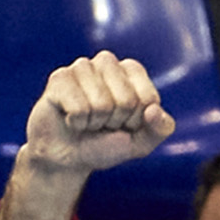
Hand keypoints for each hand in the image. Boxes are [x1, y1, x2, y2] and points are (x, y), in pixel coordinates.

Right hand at [23, 52, 174, 175]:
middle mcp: (107, 62)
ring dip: (96, 122)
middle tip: (104, 122)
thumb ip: (161, 128)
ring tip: (87, 120)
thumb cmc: (107, 143)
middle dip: (117, 120)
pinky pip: (79, 108)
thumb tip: (154, 110)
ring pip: (102, 103)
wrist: (68, 156)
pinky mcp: (59, 78)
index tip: (125, 122)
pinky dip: (77, 123)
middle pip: (127, 100)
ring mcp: (81, 67)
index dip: (137, 120)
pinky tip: (71, 119)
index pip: (149, 98)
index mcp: (133, 70)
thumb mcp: (142, 142)